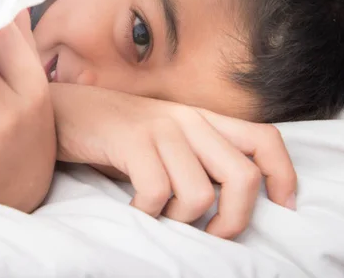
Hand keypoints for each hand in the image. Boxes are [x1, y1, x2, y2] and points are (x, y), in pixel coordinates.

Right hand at [51, 83, 296, 238]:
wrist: (60, 109)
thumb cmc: (110, 134)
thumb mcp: (158, 141)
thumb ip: (190, 160)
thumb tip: (220, 205)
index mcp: (199, 118)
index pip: (264, 139)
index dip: (282, 176)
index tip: (281, 207)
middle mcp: (187, 119)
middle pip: (242, 176)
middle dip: (234, 219)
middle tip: (211, 234)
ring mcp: (160, 128)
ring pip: (200, 194)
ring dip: (180, 220)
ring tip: (159, 215)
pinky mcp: (132, 140)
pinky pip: (158, 193)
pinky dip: (147, 214)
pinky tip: (134, 209)